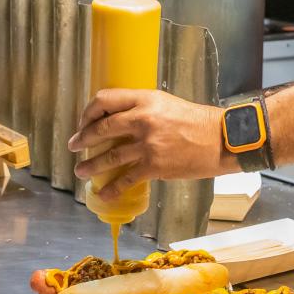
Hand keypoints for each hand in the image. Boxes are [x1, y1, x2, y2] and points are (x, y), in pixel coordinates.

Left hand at [68, 89, 236, 200]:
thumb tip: (118, 120)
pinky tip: (103, 194)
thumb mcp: (165, 104)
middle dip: (83, 139)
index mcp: (144, 99)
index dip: (89, 112)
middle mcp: (142, 119)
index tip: (85, 122)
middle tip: (74, 146)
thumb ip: (142, 109)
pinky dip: (111, 188)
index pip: (104, 99)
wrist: (220, 140)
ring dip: (91, 165)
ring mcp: (147, 144)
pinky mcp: (154, 166)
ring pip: (109, 156)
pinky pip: (125, 179)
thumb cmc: (196, 121)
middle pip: (101, 128)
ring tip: (81, 171)